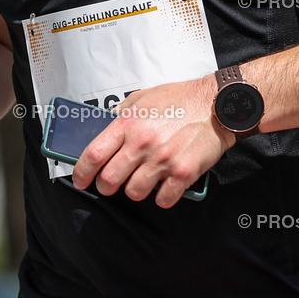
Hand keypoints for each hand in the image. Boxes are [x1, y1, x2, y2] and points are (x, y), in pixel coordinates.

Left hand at [72, 76, 235, 207]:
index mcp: (128, 124)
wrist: (217, 105)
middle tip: (111, 183)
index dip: (82, 172)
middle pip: (109, 180)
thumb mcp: (144, 97)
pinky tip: (165, 185)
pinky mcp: (183, 173)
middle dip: (106, 186)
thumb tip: (106, 126)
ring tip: (144, 179)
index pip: (93, 154)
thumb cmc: (182, 99)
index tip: (81, 180)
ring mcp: (162, 160)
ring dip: (136, 189)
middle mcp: (142, 143)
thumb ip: (123, 113)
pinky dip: (162, 197)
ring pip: (134, 193)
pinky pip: (163, 199)